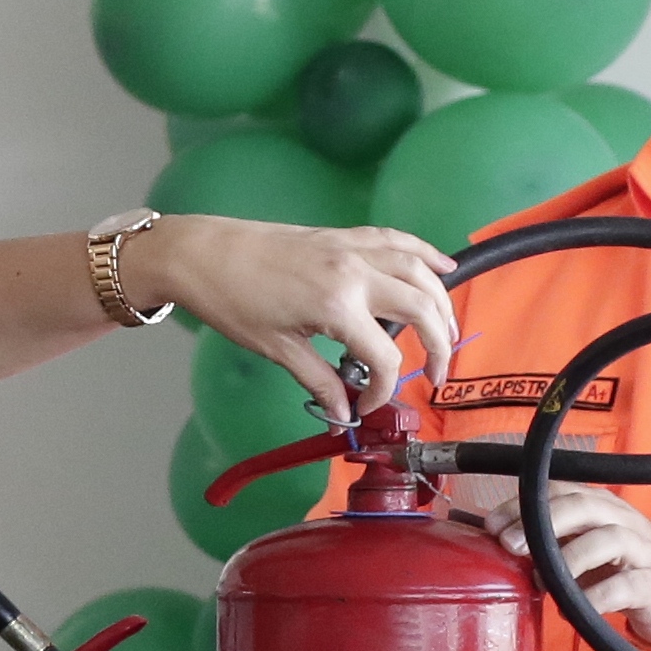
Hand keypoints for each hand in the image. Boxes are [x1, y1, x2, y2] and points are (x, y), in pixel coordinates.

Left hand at [125, 216, 458, 408]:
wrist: (202, 253)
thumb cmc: (232, 300)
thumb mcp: (276, 349)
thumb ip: (318, 381)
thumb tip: (342, 414)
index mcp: (338, 307)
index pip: (386, 357)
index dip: (384, 389)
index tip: (367, 405)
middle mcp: (356, 273)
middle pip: (422, 309)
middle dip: (439, 345)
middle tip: (437, 373)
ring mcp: (353, 249)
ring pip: (420, 271)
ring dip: (442, 301)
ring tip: (448, 331)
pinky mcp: (344, 236)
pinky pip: (398, 240)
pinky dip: (426, 254)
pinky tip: (443, 268)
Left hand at [451, 473, 650, 648]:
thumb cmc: (622, 567)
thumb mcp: (583, 546)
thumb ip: (547, 542)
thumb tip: (494, 543)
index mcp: (598, 506)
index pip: (558, 492)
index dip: (522, 504)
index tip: (491, 525)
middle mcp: (619, 519)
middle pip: (584, 505)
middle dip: (542, 521)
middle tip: (510, 545)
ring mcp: (640, 550)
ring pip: (607, 539)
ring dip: (569, 559)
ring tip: (542, 581)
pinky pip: (624, 586)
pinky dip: (595, 596)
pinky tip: (573, 608)